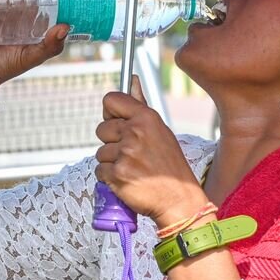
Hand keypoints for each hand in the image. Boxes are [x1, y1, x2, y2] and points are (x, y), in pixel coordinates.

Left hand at [94, 76, 207, 223]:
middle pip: (101, 129)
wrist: (178, 199)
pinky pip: (100, 171)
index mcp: (146, 118)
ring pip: (100, 152)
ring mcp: (125, 154)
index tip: (117, 122)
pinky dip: (109, 178)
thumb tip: (132, 79)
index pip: (111, 100)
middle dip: (111, 142)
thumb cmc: (169, 164)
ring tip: (133, 168)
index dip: (110, 112)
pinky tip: (127, 179)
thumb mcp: (160, 130)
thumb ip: (141, 106)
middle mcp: (135, 133)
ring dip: (112, 162)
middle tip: (131, 153)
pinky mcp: (117, 174)